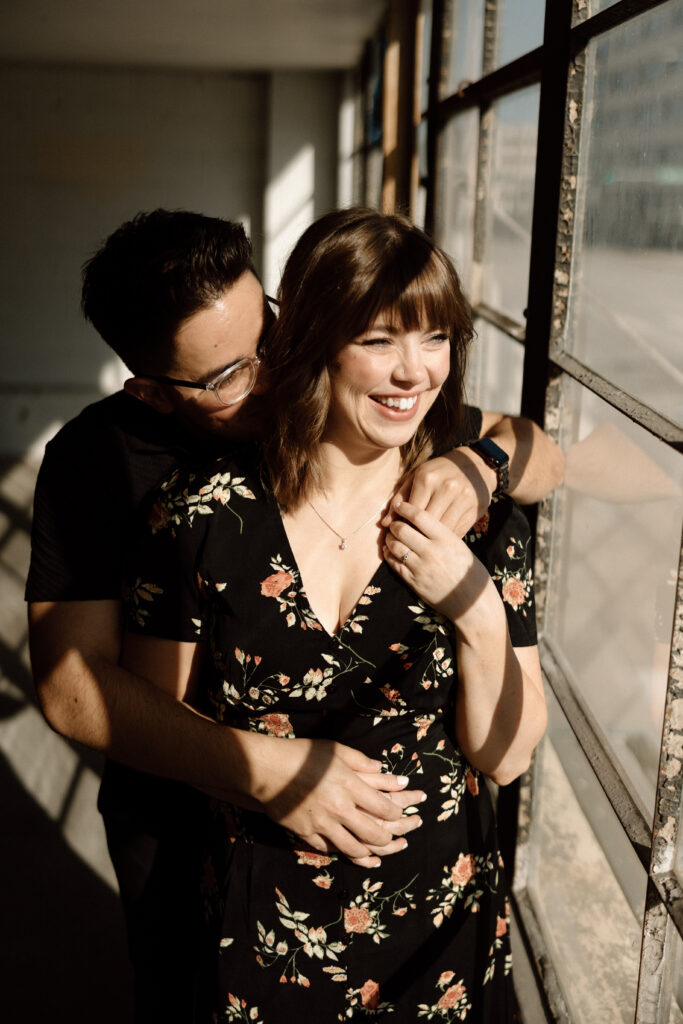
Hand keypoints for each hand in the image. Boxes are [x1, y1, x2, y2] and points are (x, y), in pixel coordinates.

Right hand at [254, 737, 424, 867]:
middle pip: (373, 833)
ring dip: (369, 853)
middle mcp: (339, 808)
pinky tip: (349, 852)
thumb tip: (384, 769)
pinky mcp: (306, 833)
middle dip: (390, 839)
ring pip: (353, 848)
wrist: (267, 769)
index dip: (399, 813)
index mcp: (350, 785)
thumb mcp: (336, 750)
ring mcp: (322, 824)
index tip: (406, 813)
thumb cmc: (302, 755)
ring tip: (378, 854)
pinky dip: (342, 851)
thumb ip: (362, 762)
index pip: (384, 807)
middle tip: (397, 840)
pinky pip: (329, 848)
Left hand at [382, 449, 495, 537]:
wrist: (475, 465)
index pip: (411, 511)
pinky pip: (456, 532)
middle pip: (426, 522)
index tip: (398, 532)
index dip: (403, 525)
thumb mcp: (417, 478)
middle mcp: (447, 488)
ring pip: (442, 530)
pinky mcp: (474, 510)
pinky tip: (438, 540)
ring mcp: (463, 499)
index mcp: (428, 478)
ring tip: (422, 542)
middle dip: (416, 533)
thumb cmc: (438, 472)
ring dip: (431, 539)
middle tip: (409, 541)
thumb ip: (399, 499)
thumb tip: (385, 523)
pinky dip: (445, 539)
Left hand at [383, 498, 498, 629]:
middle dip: (394, 523)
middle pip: (402, 529)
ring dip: (389, 538)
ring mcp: (421, 568)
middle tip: (393, 522)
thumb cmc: (470, 573)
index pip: (420, 516)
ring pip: (395, 546)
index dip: (406, 507)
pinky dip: (389, 554)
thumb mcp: (460, 547)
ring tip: (391, 536)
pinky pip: (394, 564)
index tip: (400, 504)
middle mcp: (432, 552)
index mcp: (446, 539)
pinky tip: (391, 551)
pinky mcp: (414, 582)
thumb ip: (441, 534)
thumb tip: (420, 521)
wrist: (473, 603)